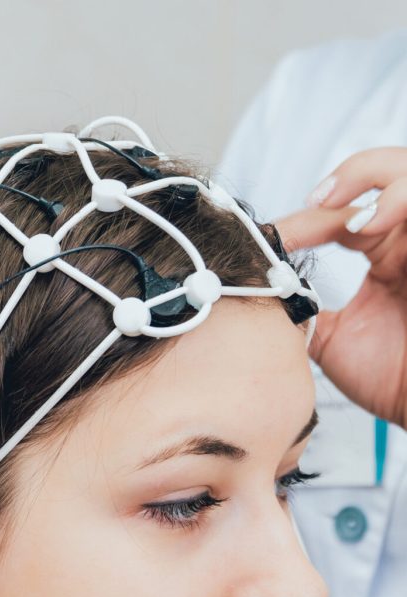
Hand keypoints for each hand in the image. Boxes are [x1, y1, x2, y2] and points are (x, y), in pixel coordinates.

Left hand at [275, 148, 406, 429]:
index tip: (271, 237)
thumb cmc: (394, 377)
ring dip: (375, 175)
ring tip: (343, 210)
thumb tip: (253, 297)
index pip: (344, 213)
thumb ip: (299, 311)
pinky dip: (399, 199)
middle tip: (316, 202)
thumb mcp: (332, 340)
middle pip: (387, 171)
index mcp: (387, 254)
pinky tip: (369, 224)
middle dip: (349, 175)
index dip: (307, 217)